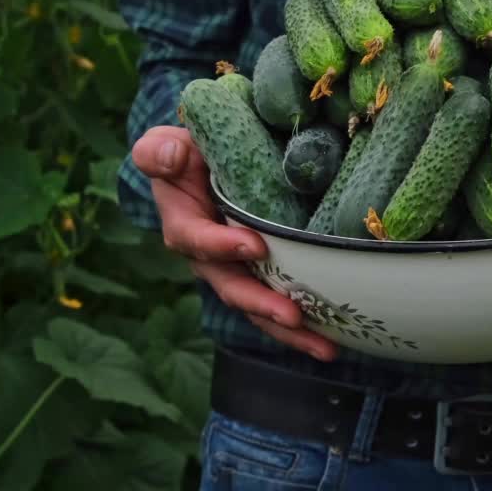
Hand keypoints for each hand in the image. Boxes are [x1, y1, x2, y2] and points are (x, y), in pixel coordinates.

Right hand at [132, 126, 337, 361]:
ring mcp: (237, 271)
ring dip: (291, 331)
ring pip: (259, 307)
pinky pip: (279, 303)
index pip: (197, 241)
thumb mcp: (166, 145)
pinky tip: (334, 339)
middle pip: (232, 288)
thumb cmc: (187, 152)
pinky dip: (305, 327)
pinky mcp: (263, 275)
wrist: (208, 164)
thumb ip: (158, 151)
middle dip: (262, 305)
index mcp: (183, 225)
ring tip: (325, 346)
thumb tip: (167, 157)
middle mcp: (208, 257)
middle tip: (294, 317)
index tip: (255, 246)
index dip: (222, 246)